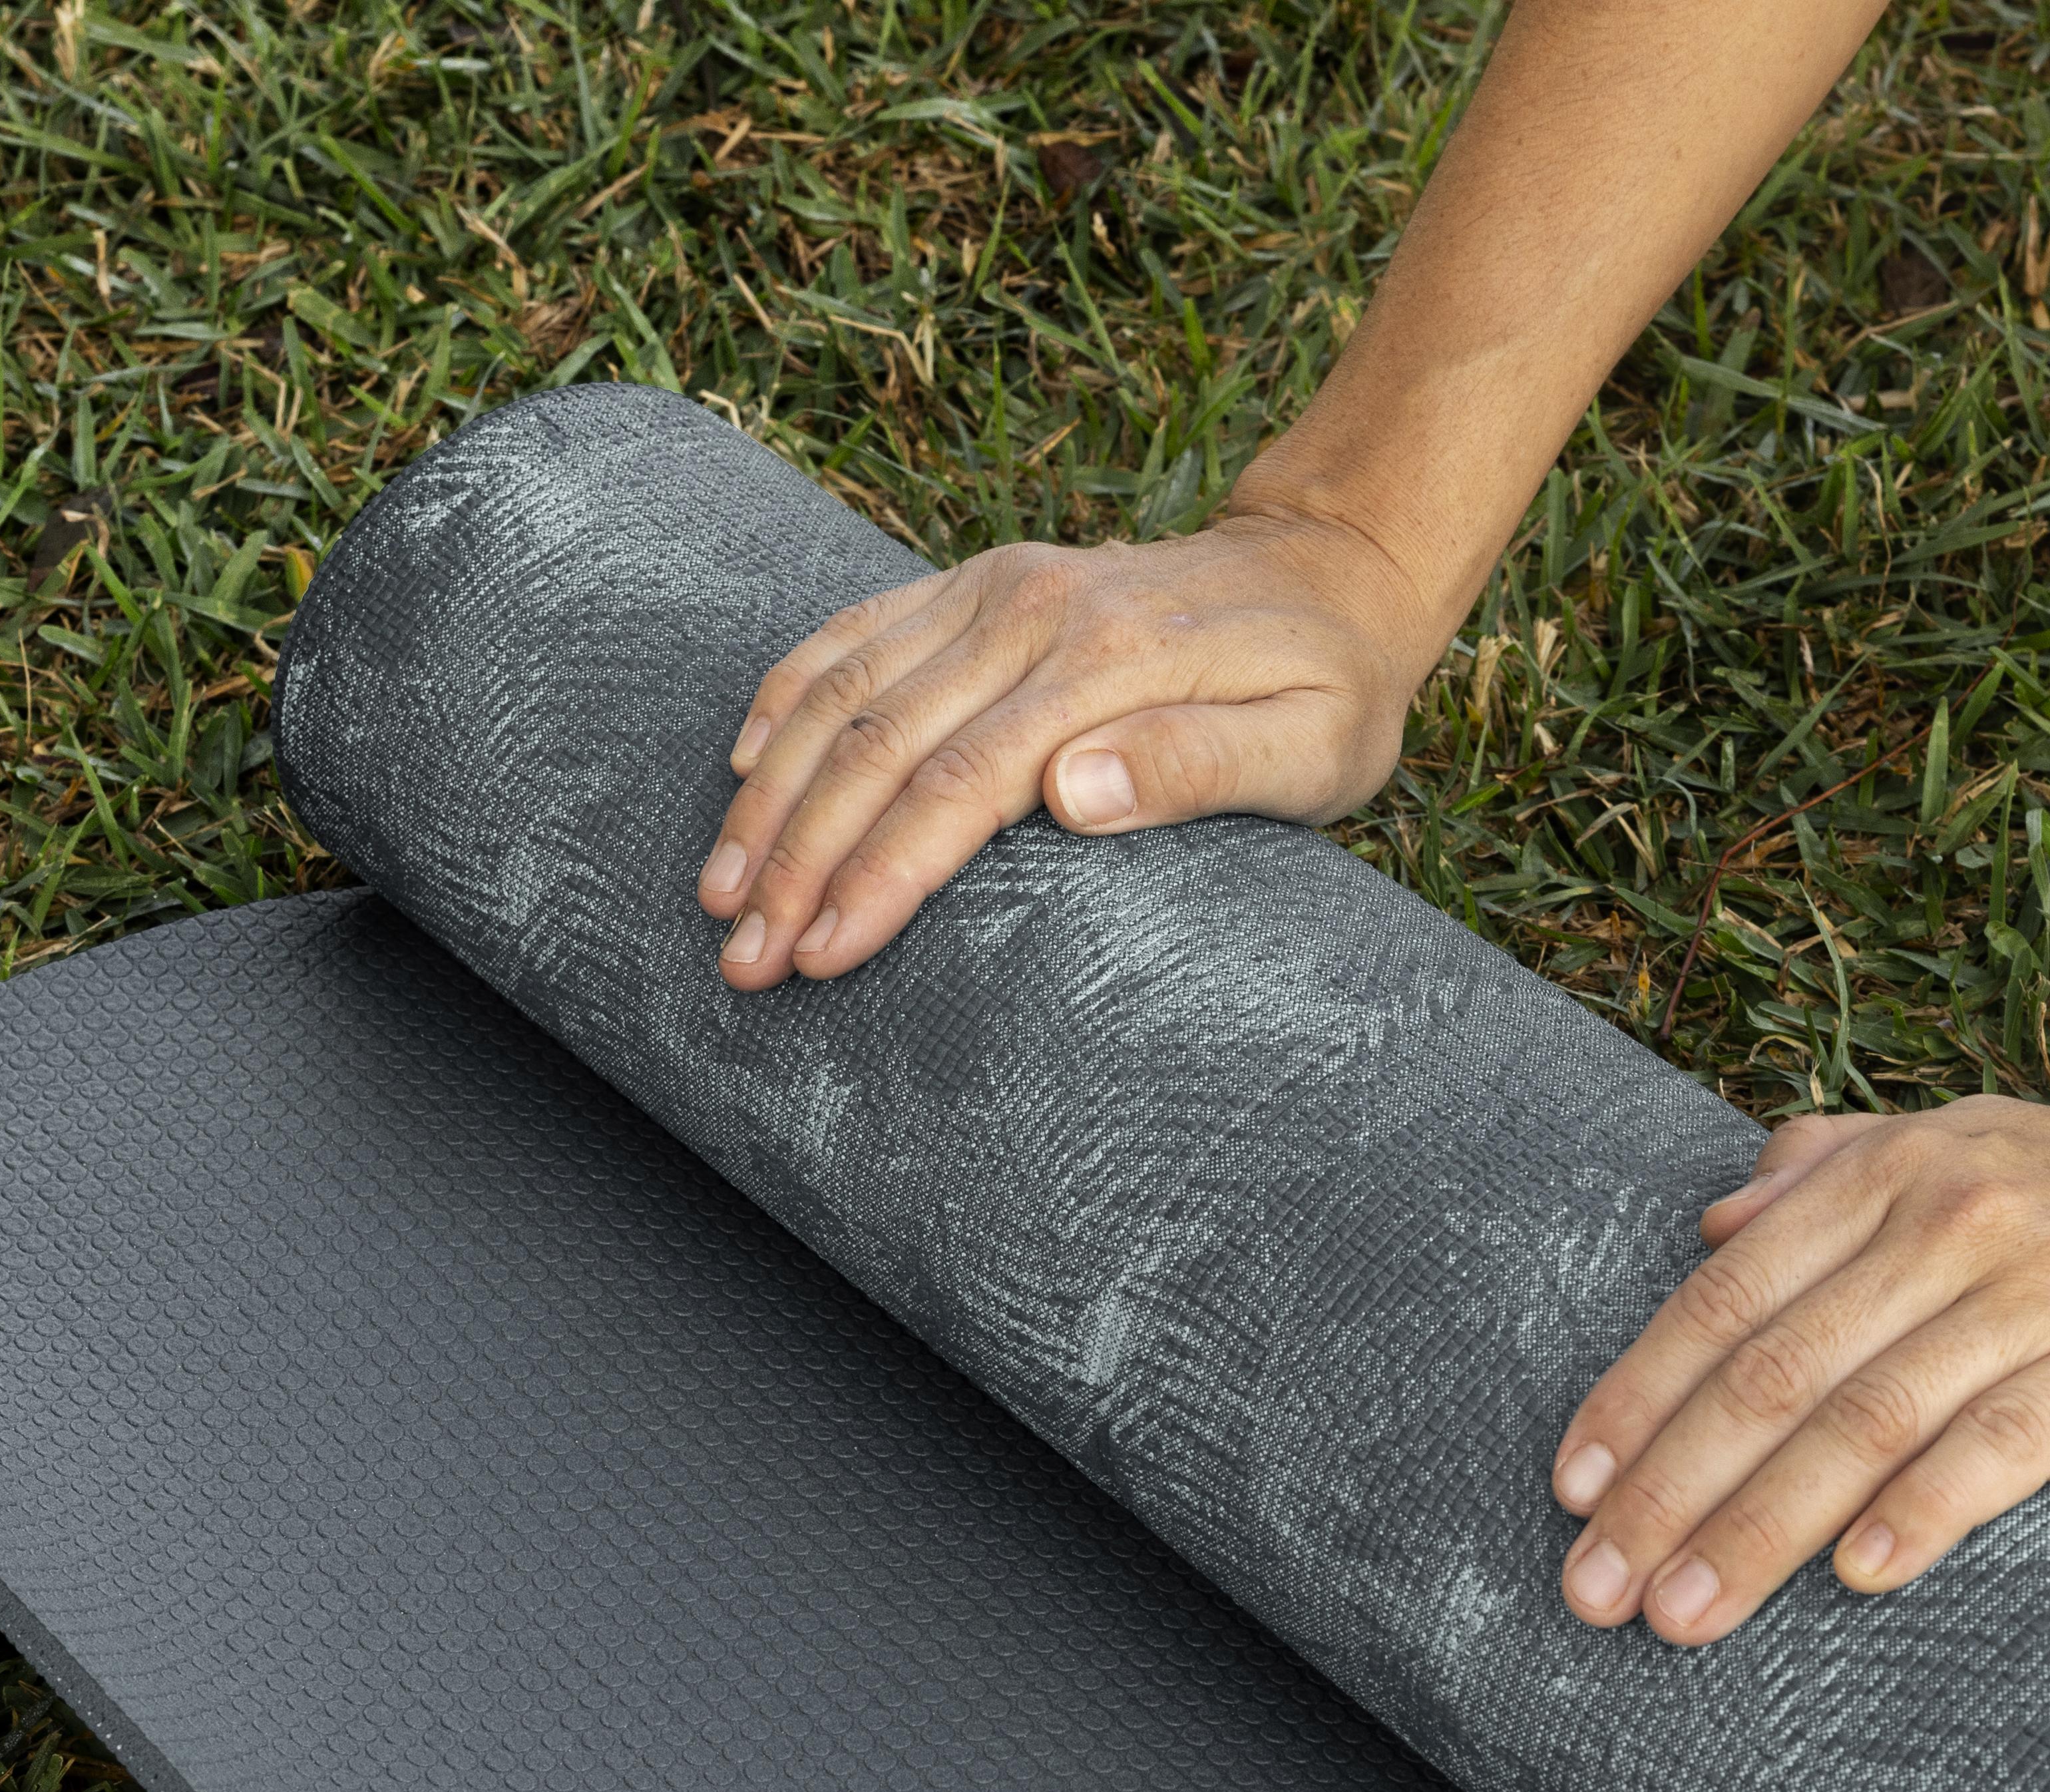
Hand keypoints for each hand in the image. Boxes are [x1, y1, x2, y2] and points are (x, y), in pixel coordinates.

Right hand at [696, 505, 1436, 988]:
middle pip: (880, 745)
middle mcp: (1031, 613)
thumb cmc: (1330, 689)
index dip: (880, 877)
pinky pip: (857, 632)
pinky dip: (790, 694)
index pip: (961, 785)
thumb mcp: (1312, 748)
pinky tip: (742, 762)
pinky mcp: (977, 584)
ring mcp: (996, 589)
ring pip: (846, 692)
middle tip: (741, 962)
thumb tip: (1070, 794)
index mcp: (1107, 664)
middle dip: (798, 859)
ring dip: (773, 795)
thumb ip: (1198, 766)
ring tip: (719, 891)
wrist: (1330, 571)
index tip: (820, 958)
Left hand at [1548, 1099, 2049, 1644]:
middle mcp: (1951, 1223)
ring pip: (1865, 1421)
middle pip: (1774, 1372)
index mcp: (1892, 1174)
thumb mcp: (1967, 1143)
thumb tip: (1716, 1215)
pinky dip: (1926, 1510)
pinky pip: (2007, 1445)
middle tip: (1594, 1590)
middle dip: (1668, 1490)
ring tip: (1686, 1614)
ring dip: (1761, 1528)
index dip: (1639, 1397)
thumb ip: (1834, 1168)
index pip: (1727, 1296)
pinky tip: (1862, 1576)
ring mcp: (2039, 1293)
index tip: (1570, 1489)